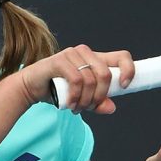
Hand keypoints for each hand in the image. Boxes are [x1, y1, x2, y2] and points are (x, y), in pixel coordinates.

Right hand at [17, 45, 134, 113]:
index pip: (121, 56)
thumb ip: (98, 103)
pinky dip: (75, 96)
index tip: (124, 86)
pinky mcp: (59, 60)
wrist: (32, 88)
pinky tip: (70, 104)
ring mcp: (72, 54)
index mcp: (96, 58)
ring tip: (77, 108)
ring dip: (86, 100)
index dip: (128, 69)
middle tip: (89, 107)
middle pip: (105, 74)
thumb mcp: (83, 99)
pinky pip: (76, 80)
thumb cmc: (58, 90)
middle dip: (100, 96)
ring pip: (91, 80)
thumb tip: (112, 108)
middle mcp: (85, 53)